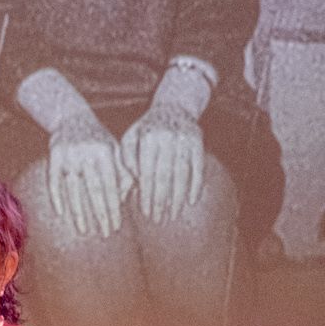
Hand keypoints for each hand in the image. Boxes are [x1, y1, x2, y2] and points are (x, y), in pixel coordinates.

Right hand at [45, 112, 127, 238]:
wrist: (71, 117)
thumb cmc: (98, 140)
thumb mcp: (115, 151)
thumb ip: (123, 172)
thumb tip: (126, 199)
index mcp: (106, 152)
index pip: (112, 186)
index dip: (114, 207)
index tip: (117, 226)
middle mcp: (87, 154)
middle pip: (94, 190)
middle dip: (100, 214)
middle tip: (105, 233)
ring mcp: (68, 155)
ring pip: (74, 189)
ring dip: (79, 212)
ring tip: (84, 230)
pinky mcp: (53, 156)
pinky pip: (54, 181)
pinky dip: (57, 198)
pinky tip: (62, 214)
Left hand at [119, 101, 203, 224]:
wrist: (174, 105)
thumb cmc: (146, 128)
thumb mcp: (130, 138)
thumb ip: (127, 159)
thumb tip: (131, 184)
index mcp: (147, 139)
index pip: (146, 173)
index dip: (146, 194)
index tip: (145, 212)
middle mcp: (167, 139)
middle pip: (164, 177)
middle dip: (161, 201)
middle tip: (158, 220)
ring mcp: (185, 140)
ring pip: (182, 174)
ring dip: (178, 198)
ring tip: (173, 215)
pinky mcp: (199, 142)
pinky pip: (198, 167)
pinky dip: (196, 185)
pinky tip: (191, 201)